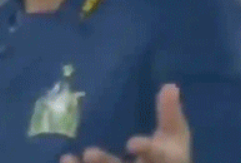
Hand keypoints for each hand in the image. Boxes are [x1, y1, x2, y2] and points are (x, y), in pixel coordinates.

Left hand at [61, 84, 190, 162]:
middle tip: (90, 152)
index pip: (159, 156)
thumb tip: (170, 86)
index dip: (146, 149)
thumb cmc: (168, 157)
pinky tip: (66, 159)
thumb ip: (170, 114)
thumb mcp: (174, 137)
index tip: (131, 143)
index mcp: (165, 160)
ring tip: (68, 158)